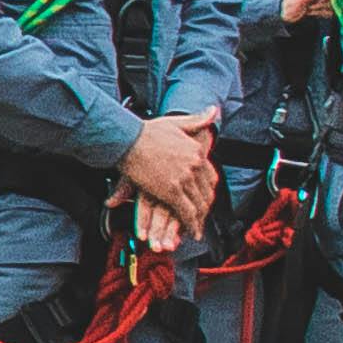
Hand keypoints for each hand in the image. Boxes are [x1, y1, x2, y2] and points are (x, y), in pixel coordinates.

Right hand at [120, 110, 219, 233]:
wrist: (127, 138)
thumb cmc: (145, 131)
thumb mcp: (176, 122)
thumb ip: (197, 119)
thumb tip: (214, 111)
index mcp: (197, 152)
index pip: (210, 177)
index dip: (208, 191)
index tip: (205, 198)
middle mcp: (195, 165)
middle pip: (206, 192)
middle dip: (205, 208)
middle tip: (203, 218)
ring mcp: (184, 178)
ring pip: (198, 204)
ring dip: (199, 219)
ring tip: (197, 228)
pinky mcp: (171, 190)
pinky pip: (186, 211)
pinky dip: (191, 223)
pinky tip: (192, 231)